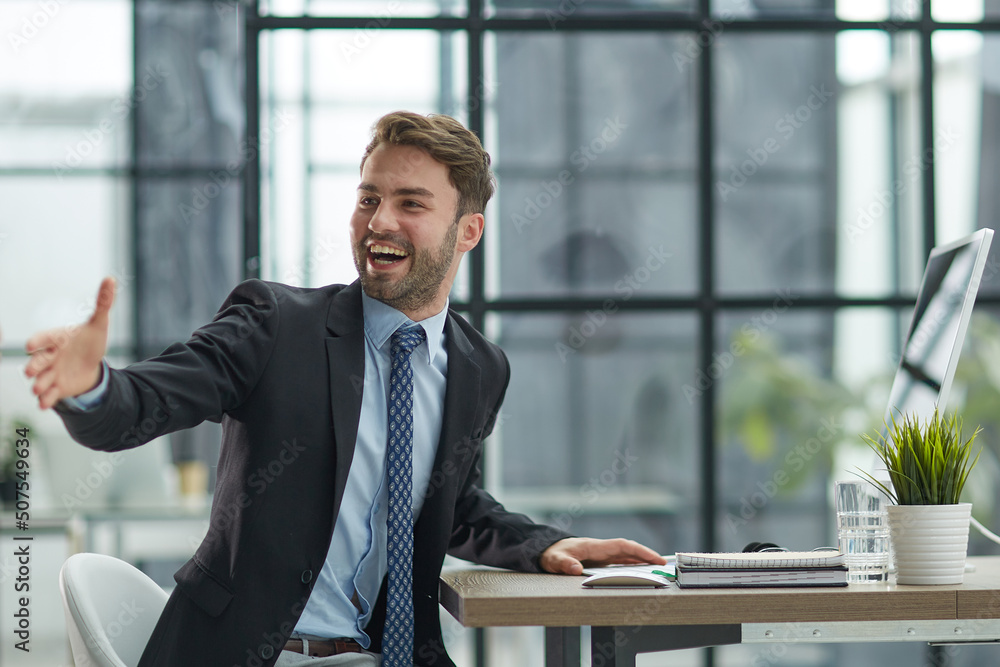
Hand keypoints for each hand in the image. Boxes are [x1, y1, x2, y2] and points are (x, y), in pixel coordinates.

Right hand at [24, 277, 115, 409]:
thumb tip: (111, 279)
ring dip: (38, 384)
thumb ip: (103, 303)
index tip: (30, 345)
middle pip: (38, 360)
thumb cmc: (90, 341)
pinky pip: (48, 394)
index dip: (38, 341)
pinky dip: (46, 399)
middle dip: (34, 366)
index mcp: (57, 338)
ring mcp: (50, 373)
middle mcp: (50, 356)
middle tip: (31, 371)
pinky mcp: (55, 388)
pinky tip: (44, 404)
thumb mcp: (99, 323)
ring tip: (37, 390)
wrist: (91, 365)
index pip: (44, 338)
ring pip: (41, 379)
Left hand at [539, 537, 666, 575]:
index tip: (655, 558)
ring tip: (658, 569)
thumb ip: (563, 564)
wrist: (545, 550)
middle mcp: (601, 549)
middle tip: (664, 565)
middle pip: (629, 550)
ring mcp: (601, 554)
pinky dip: (631, 565)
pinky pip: (619, 561)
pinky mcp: (599, 561)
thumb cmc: (551, 554)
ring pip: (626, 555)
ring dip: (641, 560)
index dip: (640, 551)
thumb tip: (575, 569)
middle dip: (647, 556)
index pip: (622, 546)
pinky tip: (640, 572)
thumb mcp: (554, 560)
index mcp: (594, 547)